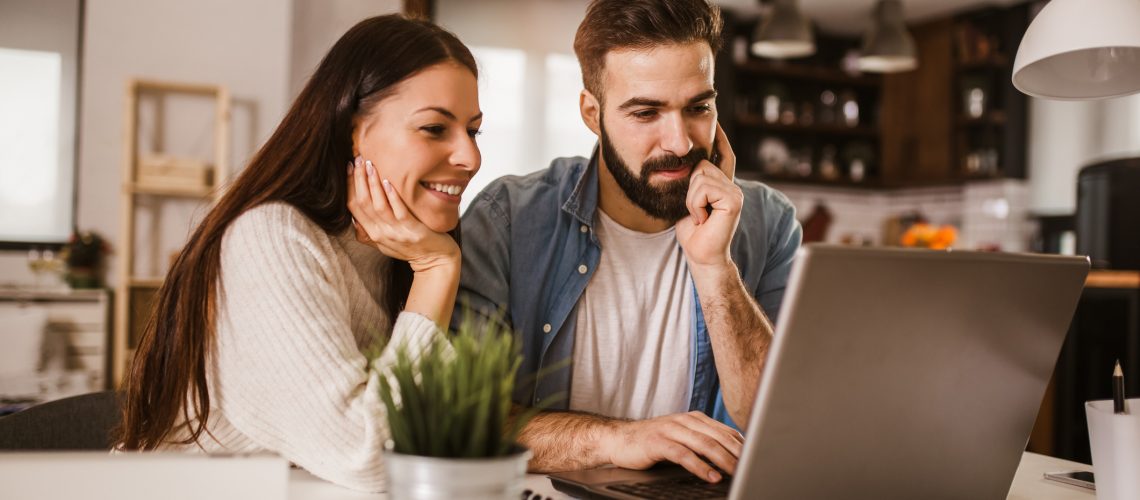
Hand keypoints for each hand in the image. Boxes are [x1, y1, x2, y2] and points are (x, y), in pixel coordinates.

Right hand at [347, 156, 458, 272]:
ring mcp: (396, 232)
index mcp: (372, 233)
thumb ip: (368, 232)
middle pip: (362, 203)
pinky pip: (399, 212)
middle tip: (357, 159)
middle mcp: (381, 233)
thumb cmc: (410, 249)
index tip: (348, 166)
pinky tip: (388, 182)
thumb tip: (353, 219)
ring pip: (378, 206)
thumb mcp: (384, 243)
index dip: (349, 186)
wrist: (435, 262)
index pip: (353, 207)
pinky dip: (392, 197)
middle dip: (357, 179)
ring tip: (370, 165)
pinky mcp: (413, 231)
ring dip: (372, 184)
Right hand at [602, 411, 744, 482]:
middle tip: (753, 467)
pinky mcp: (658, 442)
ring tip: (738, 472)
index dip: (743, 445)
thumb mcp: (682, 438)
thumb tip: (732, 456)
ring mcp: (671, 429)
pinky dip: (700, 466)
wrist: (619, 439)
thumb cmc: (653, 442)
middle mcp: (685, 420)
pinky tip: (711, 476)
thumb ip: (703, 442)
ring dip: (723, 460)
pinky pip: (683, 454)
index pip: (725, 431)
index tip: (758, 458)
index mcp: (694, 418)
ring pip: (704, 444)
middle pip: (718, 437)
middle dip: (738, 454)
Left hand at [675, 123, 742, 270]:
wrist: (701, 255)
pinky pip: (703, 188)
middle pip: (701, 164)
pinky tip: (703, 219)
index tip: (716, 122)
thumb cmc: (693, 232)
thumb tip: (686, 163)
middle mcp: (732, 185)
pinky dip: (696, 204)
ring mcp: (735, 192)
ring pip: (700, 175)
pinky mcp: (733, 200)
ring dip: (691, 199)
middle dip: (690, 188)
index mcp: (723, 184)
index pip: (723, 154)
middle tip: (695, 211)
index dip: (720, 138)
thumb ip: (693, 183)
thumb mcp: (688, 201)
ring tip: (699, 216)